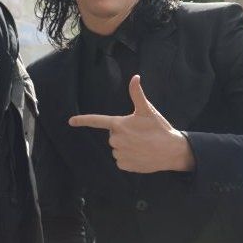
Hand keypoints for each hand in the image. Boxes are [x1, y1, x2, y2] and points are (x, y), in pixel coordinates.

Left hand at [69, 75, 194, 173]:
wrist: (171, 150)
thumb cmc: (159, 128)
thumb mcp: (148, 110)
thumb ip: (137, 94)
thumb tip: (135, 77)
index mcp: (119, 124)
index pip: (97, 121)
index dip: (83, 120)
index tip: (71, 121)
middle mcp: (116, 139)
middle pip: (113, 135)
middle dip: (123, 134)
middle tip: (139, 134)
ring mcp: (119, 153)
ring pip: (117, 148)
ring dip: (127, 146)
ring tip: (142, 144)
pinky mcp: (124, 165)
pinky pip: (121, 160)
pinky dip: (129, 158)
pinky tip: (141, 154)